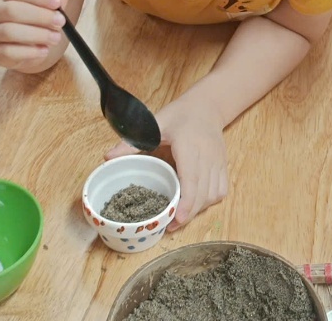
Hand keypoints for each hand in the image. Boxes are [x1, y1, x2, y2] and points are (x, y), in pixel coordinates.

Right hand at [0, 0, 67, 71]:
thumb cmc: (36, 21)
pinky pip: (9, 52)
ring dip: (37, 34)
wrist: (27, 48)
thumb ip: (55, 1)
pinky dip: (30, 52)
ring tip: (56, 38)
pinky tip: (44, 50)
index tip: (57, 3)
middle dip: (39, 16)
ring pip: (9, 31)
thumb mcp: (48, 8)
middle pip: (12, 10)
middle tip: (60, 22)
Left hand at [108, 100, 227, 228]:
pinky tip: (197, 204)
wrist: (208, 104)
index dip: (186, 202)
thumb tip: (107, 158)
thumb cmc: (181, 114)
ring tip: (181, 216)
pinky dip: (210, 202)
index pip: (192, 178)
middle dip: (189, 213)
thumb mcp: (155, 124)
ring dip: (199, 209)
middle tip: (171, 226)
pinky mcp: (223, 165)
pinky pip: (221, 190)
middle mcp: (207, 155)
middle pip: (202, 192)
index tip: (177, 219)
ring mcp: (218, 161)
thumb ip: (131, 143)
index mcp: (189, 146)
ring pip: (213, 194)